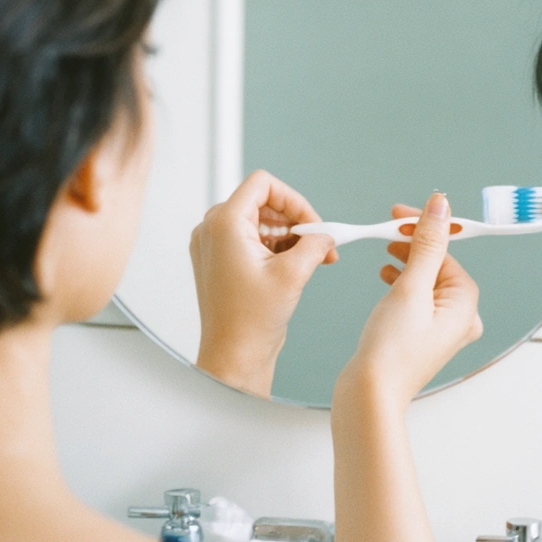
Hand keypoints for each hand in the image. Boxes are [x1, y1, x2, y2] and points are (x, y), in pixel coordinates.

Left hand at [190, 170, 338, 397]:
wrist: (233, 357)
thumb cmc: (251, 321)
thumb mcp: (293, 274)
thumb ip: (315, 243)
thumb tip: (328, 234)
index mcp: (224, 224)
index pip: (262, 185)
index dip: (293, 199)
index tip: (313, 222)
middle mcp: (212, 229)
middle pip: (262, 203)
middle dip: (295, 221)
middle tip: (320, 243)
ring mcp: (213, 246)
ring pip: (259, 222)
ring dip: (289, 236)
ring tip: (315, 259)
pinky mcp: (219, 261)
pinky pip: (250, 240)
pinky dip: (275, 248)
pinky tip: (298, 265)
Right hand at [336, 192, 481, 410]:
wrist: (370, 393)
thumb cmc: (392, 349)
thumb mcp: (410, 287)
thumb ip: (427, 244)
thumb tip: (440, 207)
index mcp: (466, 303)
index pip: (447, 251)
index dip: (424, 227)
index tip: (399, 213)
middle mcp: (460, 317)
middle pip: (439, 264)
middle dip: (414, 243)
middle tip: (388, 228)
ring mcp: (441, 329)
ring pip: (427, 280)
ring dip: (407, 261)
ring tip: (386, 251)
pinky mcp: (421, 335)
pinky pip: (417, 297)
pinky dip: (403, 282)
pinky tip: (386, 277)